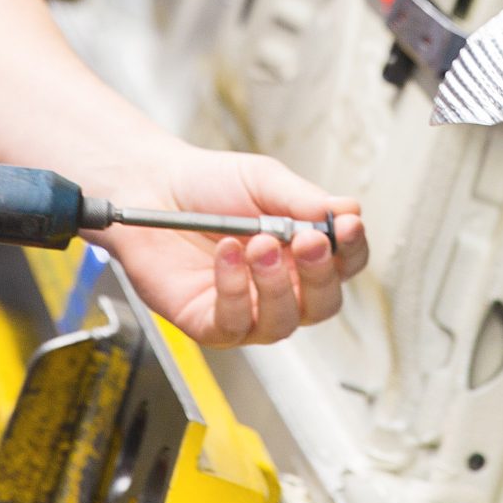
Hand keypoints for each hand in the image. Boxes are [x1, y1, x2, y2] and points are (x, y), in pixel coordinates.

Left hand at [97, 141, 366, 349]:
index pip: (344, 266)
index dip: (352, 251)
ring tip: (258, 242)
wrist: (150, 185)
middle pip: (323, 303)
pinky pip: (234, 323)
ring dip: (275, 283)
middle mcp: (281, 288)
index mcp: (301, 254)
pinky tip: (227, 254)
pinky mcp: (209, 323)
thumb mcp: (261, 179)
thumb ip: (302, 198)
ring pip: (282, 322)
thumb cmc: (208, 185)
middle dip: (319, 273)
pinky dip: (235, 290)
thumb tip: (348, 211)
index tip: (347, 226)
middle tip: (306, 239)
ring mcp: (247, 310)